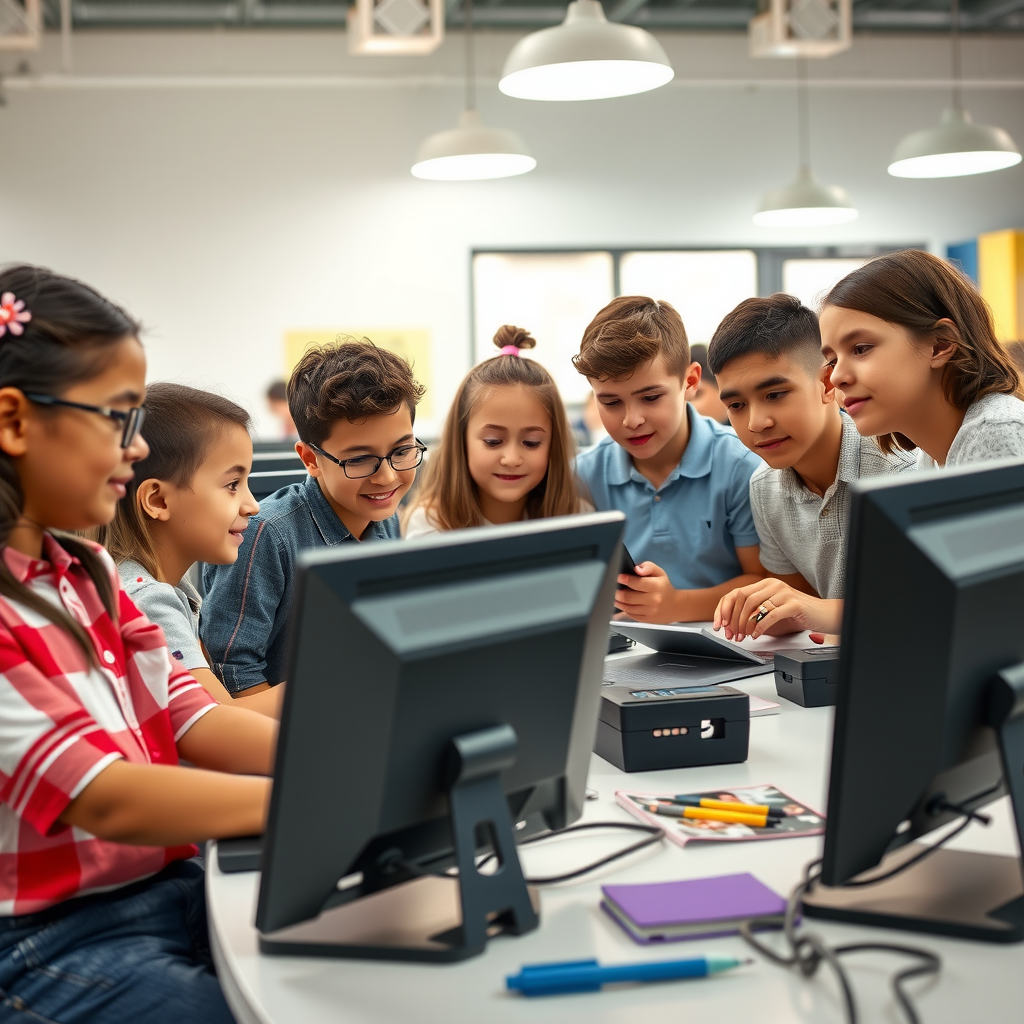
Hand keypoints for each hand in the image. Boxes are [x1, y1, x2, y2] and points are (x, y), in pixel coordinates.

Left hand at [613, 561, 678, 623]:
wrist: (675, 606)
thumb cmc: (664, 587)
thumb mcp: (659, 573)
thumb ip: (648, 567)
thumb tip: (636, 569)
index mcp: (656, 586)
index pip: (636, 583)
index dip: (624, 579)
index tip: (618, 577)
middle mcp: (653, 600)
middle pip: (628, 597)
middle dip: (618, 592)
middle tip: (615, 588)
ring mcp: (650, 612)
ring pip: (627, 608)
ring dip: (618, 602)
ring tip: (616, 596)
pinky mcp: (647, 620)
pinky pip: (631, 615)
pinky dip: (624, 609)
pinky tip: (623, 604)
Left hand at [713, 579, 841, 639]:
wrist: (825, 614)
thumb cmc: (798, 613)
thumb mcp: (773, 609)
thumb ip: (756, 611)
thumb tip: (733, 624)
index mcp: (766, 584)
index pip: (737, 593)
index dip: (725, 609)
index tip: (720, 624)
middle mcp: (773, 585)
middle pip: (743, 599)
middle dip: (733, 619)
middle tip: (732, 634)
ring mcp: (783, 593)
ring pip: (754, 606)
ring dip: (744, 624)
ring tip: (743, 636)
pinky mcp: (793, 604)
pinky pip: (770, 615)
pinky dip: (759, 627)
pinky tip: (756, 635)